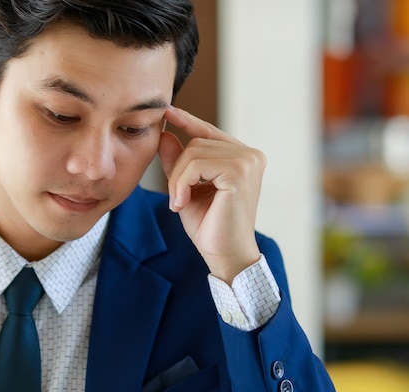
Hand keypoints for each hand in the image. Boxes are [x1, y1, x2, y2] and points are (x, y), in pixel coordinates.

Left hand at [158, 106, 265, 283]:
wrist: (224, 255)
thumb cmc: (209, 227)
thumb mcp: (187, 190)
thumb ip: (178, 164)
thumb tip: (165, 135)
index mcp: (242, 157)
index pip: (209, 133)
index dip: (188, 121)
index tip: (168, 112)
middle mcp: (250, 154)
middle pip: (196, 143)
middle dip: (177, 170)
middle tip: (175, 199)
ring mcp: (248, 161)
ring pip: (194, 152)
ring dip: (178, 180)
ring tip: (179, 203)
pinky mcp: (240, 172)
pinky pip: (196, 165)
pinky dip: (182, 183)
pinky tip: (182, 203)